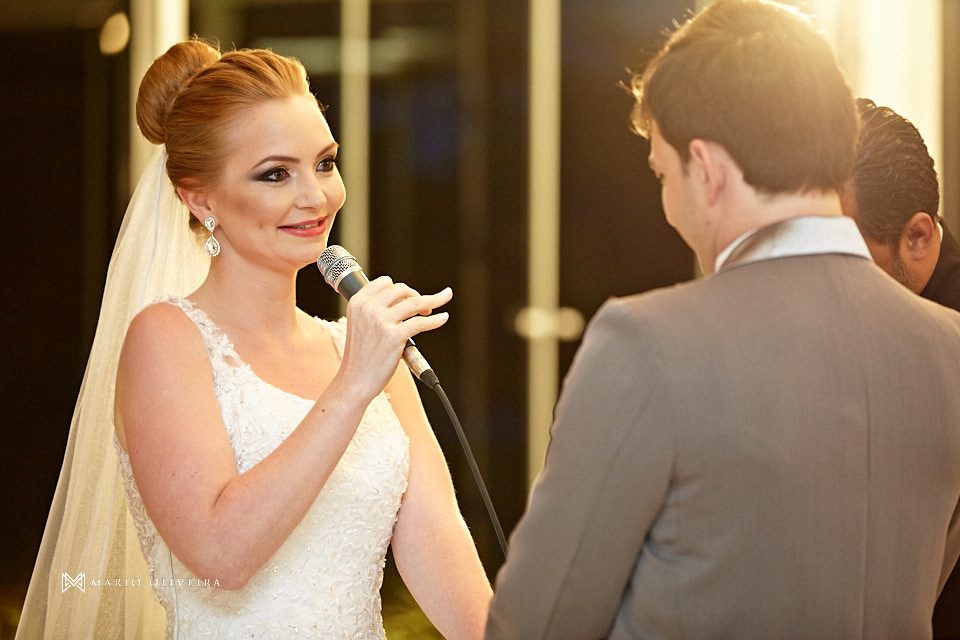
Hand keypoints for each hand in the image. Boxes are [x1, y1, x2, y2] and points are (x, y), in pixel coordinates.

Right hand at [337, 276, 451, 399]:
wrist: (355, 381)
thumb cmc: (360, 357)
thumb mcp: (359, 324)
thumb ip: (374, 310)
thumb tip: (403, 301)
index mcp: (357, 302)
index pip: (384, 282)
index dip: (401, 289)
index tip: (410, 296)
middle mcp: (368, 308)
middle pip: (401, 289)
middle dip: (416, 295)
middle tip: (425, 307)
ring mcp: (381, 321)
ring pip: (415, 302)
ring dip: (432, 301)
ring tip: (439, 306)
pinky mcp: (394, 335)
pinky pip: (421, 322)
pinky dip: (436, 320)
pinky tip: (443, 318)